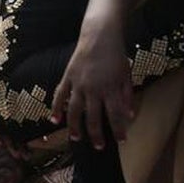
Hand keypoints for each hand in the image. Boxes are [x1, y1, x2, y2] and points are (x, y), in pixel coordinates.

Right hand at [51, 29, 131, 149]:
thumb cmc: (116, 55)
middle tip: (98, 147)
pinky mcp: (68, 77)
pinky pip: (60, 95)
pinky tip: (54, 120)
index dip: (119, 129)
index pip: (115, 115)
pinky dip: (56, 108)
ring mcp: (78, 84)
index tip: (121, 140)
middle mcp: (94, 89)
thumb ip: (127, 96)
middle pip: (94, 117)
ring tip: (76, 138)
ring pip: (75, 110)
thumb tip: (129, 115)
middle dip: (96, 134)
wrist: (100, 34)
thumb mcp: (126, 75)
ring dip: (75, 126)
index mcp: (110, 88)